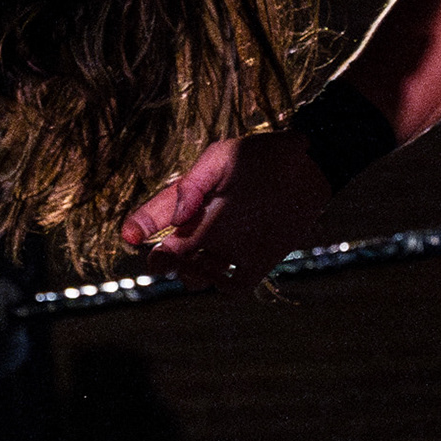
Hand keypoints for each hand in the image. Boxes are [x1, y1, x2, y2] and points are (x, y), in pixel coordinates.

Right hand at [122, 130, 332, 294]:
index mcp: (192, 200)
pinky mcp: (256, 261)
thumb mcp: (223, 158)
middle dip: (161, 262)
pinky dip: (221, 286)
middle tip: (162, 259)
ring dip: (188, 276)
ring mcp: (229, 246)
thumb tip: (176, 220)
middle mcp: (205, 226)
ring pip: (196, 275)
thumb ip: (194, 184)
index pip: (155, 218)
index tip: (130, 235)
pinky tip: (220, 273)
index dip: (139, 227)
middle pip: (171, 254)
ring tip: (191, 266)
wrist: (310, 164)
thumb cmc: (263, 155)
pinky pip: (232, 286)